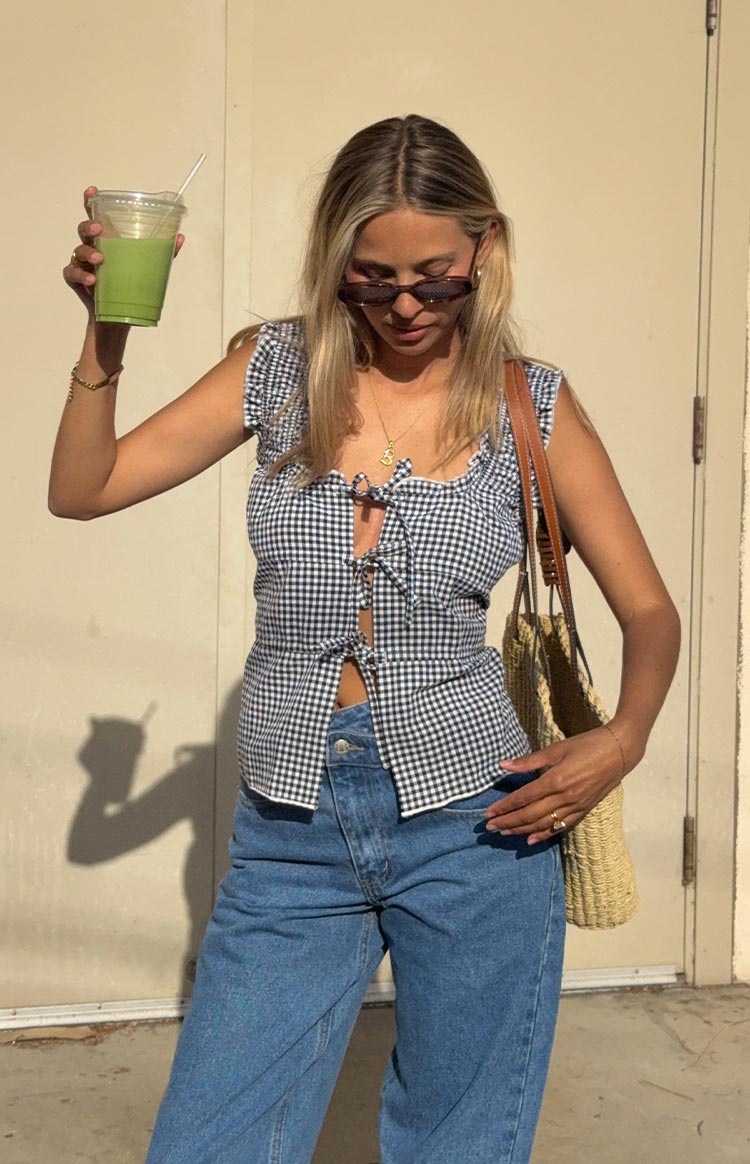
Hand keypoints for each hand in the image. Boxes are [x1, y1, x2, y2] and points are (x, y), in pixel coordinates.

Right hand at [63, 185, 185, 318]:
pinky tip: (92, 280)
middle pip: (84, 229)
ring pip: (79, 250)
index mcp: (107, 240)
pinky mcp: (75, 280)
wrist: (117, 318)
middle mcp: (92, 247)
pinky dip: (81, 275)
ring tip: (101, 261)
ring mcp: (81, 263)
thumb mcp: (147, 269)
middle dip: (90, 226)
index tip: (92, 191)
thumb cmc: (129, 286)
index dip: (92, 201)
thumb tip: (180, 237)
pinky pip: (72, 273)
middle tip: (99, 231)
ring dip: (88, 253)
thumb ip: (162, 253)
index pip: (97, 216)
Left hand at [483, 724, 637, 844]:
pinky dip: (544, 835)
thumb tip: (503, 765)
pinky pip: (560, 827)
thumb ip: (528, 761)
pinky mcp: (584, 810)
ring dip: (521, 830)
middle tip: (490, 827)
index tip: (488, 813)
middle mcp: (564, 797)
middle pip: (530, 815)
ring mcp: (575, 806)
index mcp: (555, 780)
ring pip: (543, 824)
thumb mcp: (556, 749)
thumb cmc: (587, 745)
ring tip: (504, 834)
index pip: (523, 798)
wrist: (620, 751)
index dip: (504, 807)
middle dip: (508, 822)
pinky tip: (531, 840)